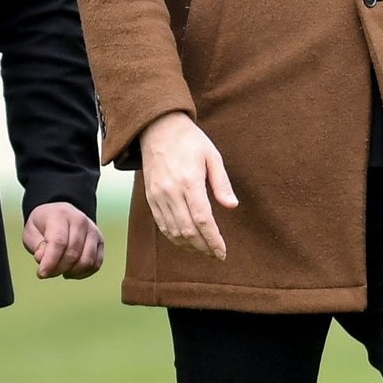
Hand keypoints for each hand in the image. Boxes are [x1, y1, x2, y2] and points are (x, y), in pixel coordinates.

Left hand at [22, 202, 104, 279]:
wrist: (59, 213)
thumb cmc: (43, 225)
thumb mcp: (31, 231)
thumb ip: (36, 246)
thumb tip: (43, 259)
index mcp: (60, 215)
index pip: (59, 242)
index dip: (50, 261)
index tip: (42, 273)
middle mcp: (80, 220)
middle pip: (73, 253)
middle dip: (58, 269)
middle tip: (47, 272)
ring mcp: (93, 230)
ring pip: (87, 260)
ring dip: (71, 271)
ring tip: (59, 270)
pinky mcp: (100, 241)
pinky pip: (96, 264)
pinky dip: (83, 273)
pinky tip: (71, 271)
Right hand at [140, 111, 237, 259]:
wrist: (158, 128)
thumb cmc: (190, 141)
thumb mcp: (212, 156)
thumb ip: (221, 183)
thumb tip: (232, 206)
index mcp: (189, 182)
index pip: (202, 220)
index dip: (213, 240)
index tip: (222, 252)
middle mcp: (171, 192)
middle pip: (187, 230)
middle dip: (203, 247)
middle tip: (216, 254)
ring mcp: (158, 196)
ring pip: (173, 231)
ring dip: (189, 246)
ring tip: (203, 250)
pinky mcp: (150, 198)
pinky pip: (161, 224)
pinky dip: (174, 237)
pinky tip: (185, 241)